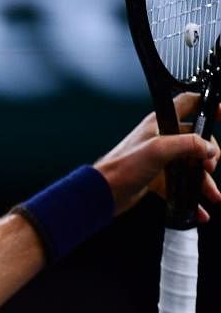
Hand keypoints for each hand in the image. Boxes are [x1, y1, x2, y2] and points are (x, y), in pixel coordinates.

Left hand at [94, 92, 220, 221]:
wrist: (102, 193)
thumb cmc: (122, 167)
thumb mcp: (159, 149)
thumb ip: (188, 144)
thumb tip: (210, 148)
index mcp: (160, 123)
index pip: (189, 103)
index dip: (207, 105)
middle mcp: (161, 138)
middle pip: (197, 139)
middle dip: (209, 154)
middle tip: (210, 166)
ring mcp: (159, 159)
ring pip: (190, 165)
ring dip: (203, 180)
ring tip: (212, 194)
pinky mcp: (156, 177)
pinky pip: (180, 185)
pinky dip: (190, 196)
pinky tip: (199, 209)